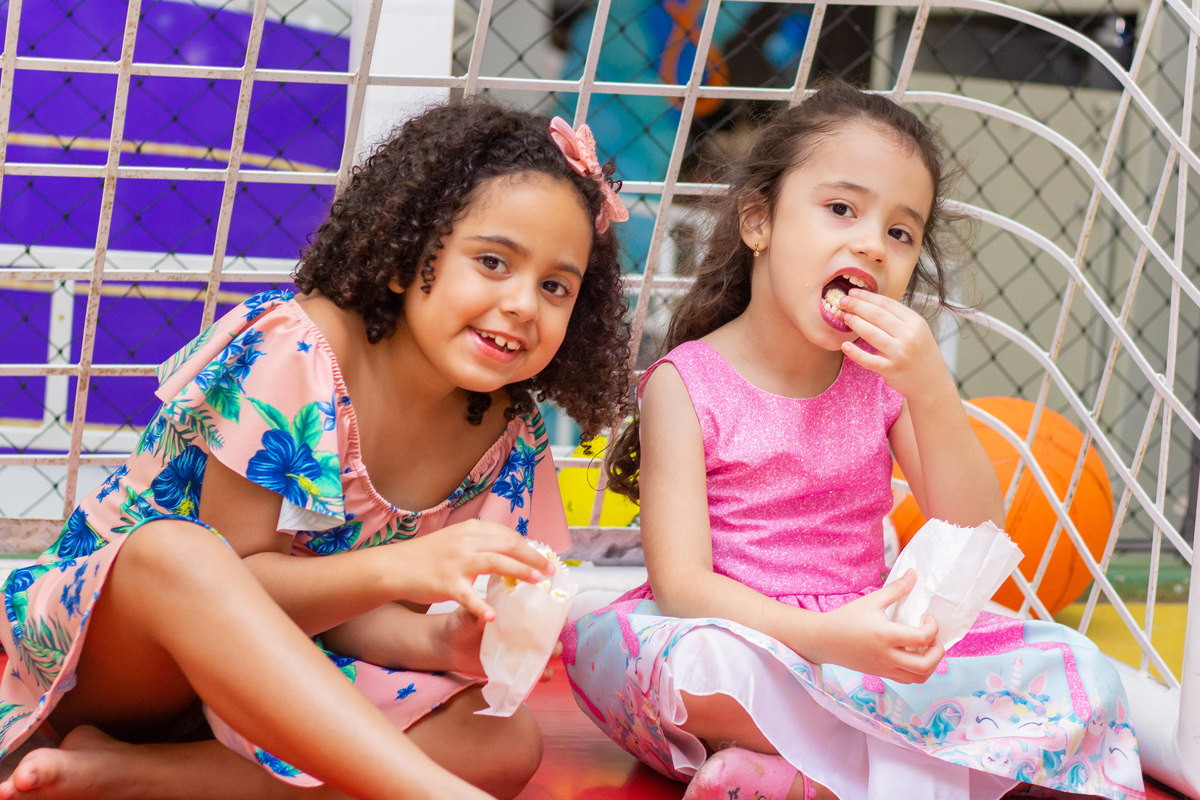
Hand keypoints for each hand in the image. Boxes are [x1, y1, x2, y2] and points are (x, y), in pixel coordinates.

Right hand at [386, 520, 552, 621]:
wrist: (394, 566)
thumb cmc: (427, 556)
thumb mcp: (456, 539)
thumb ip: (480, 542)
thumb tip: (509, 550)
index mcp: (471, 530)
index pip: (508, 535)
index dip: (529, 546)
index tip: (543, 557)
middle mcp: (467, 541)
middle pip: (509, 545)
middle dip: (533, 557)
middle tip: (550, 571)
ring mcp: (457, 562)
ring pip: (496, 563)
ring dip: (520, 572)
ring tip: (537, 582)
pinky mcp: (446, 583)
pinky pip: (468, 596)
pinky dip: (481, 606)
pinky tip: (493, 616)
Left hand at [438, 604, 562, 679]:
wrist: (450, 646)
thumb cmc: (462, 622)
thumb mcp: (468, 613)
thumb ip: (478, 611)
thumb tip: (488, 613)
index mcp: (518, 610)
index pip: (543, 606)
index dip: (553, 608)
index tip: (555, 611)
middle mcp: (525, 629)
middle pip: (551, 631)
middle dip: (555, 635)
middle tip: (550, 638)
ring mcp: (523, 649)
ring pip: (548, 652)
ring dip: (552, 656)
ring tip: (546, 658)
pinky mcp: (517, 667)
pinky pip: (535, 673)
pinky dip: (541, 675)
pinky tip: (538, 676)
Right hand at [803, 570, 943, 682]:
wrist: (824, 640)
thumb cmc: (846, 618)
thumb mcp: (871, 600)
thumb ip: (895, 589)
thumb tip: (913, 574)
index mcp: (885, 635)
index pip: (922, 638)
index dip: (933, 628)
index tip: (928, 617)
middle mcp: (887, 656)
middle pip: (925, 665)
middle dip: (938, 652)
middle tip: (934, 637)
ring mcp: (885, 668)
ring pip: (920, 677)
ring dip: (931, 664)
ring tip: (927, 648)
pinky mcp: (882, 674)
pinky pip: (908, 680)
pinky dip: (919, 670)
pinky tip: (914, 655)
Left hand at [837, 289, 950, 399]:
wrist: (932, 383)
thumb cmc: (921, 355)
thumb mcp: (918, 331)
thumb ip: (899, 318)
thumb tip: (871, 303)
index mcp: (916, 322)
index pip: (888, 304)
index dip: (868, 297)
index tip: (853, 292)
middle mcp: (909, 336)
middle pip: (877, 316)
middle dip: (857, 306)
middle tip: (843, 301)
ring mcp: (900, 353)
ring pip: (871, 333)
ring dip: (855, 323)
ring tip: (844, 316)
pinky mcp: (891, 369)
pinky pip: (868, 359)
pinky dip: (855, 352)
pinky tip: (844, 345)